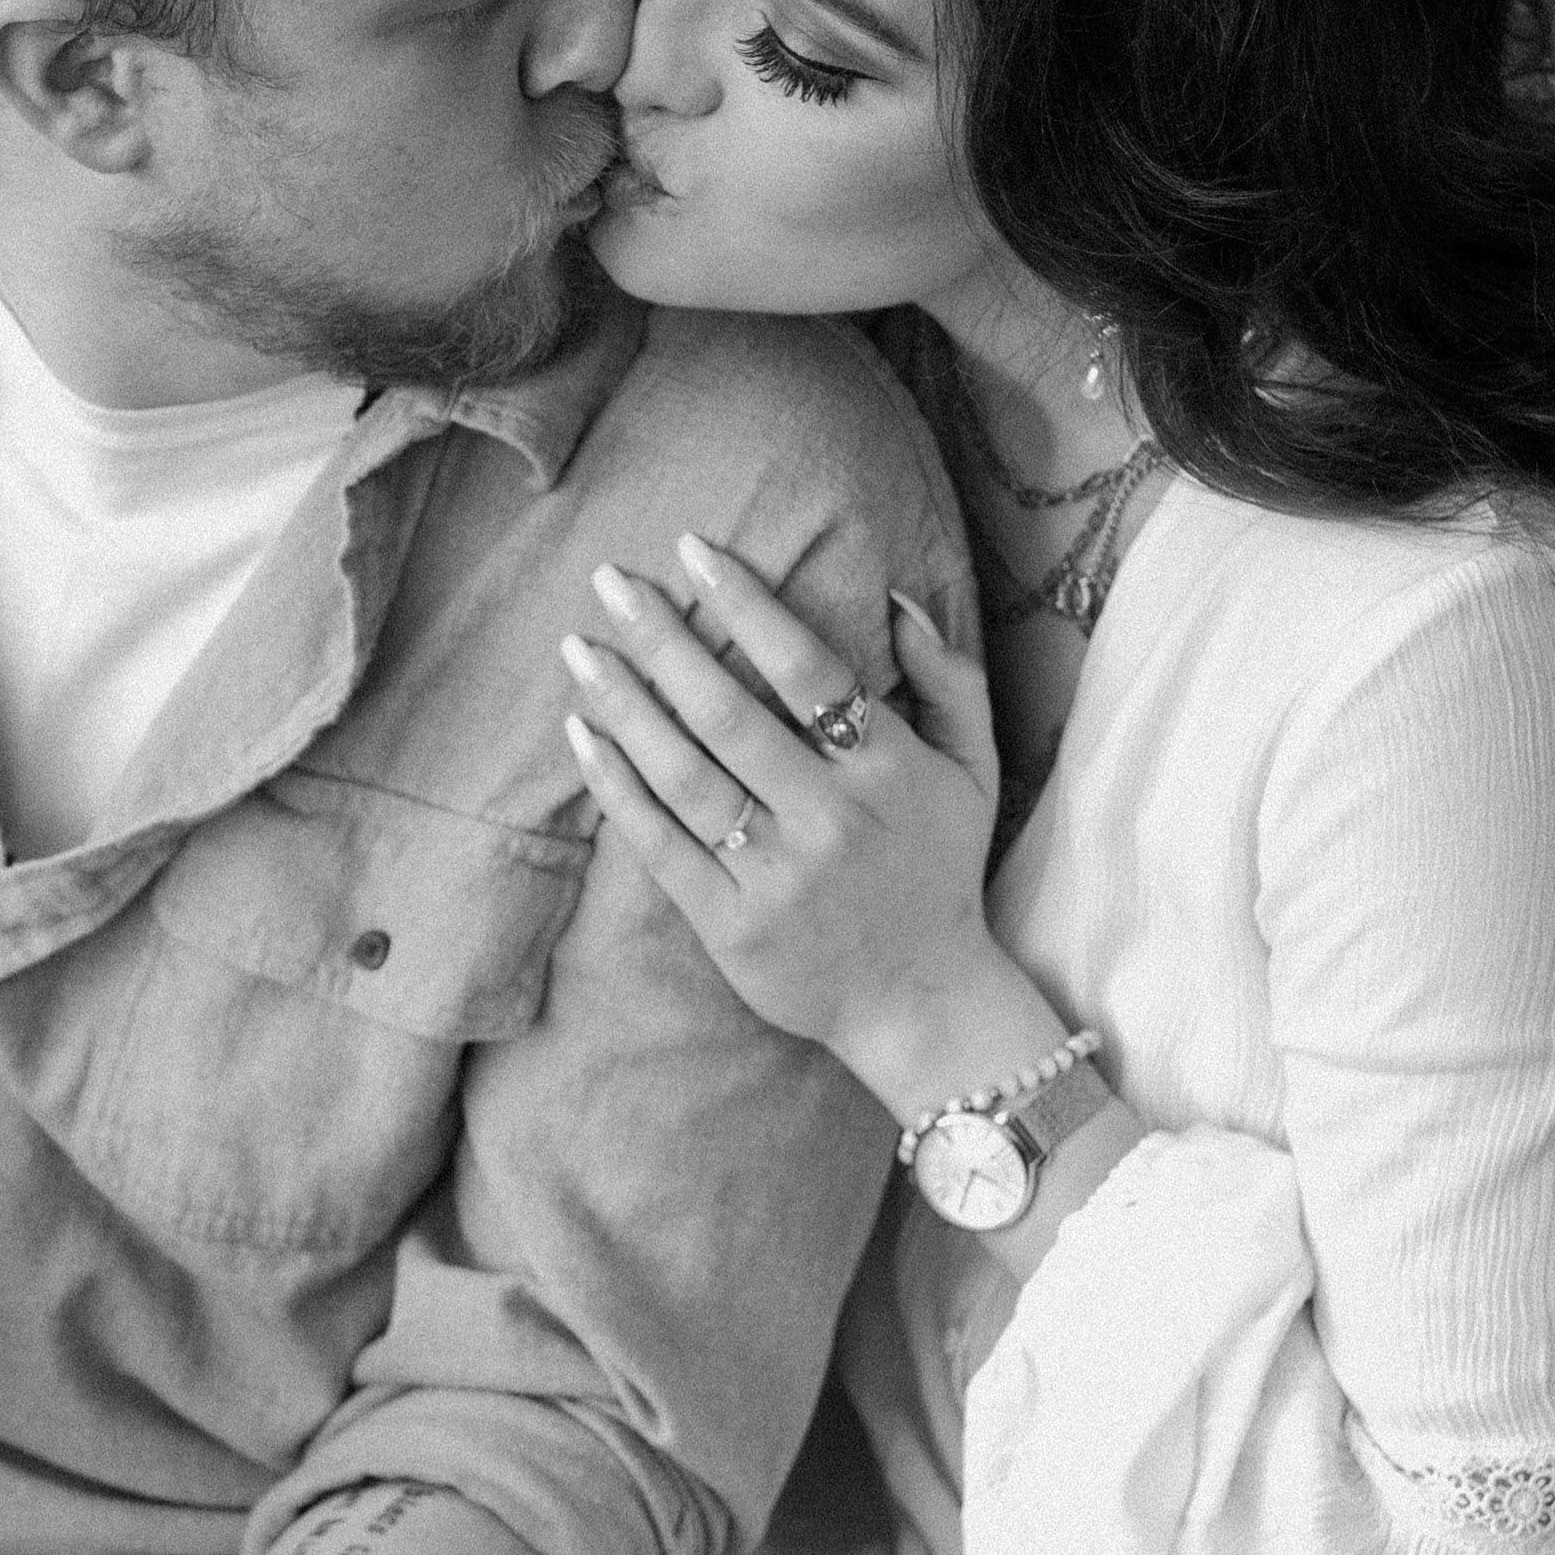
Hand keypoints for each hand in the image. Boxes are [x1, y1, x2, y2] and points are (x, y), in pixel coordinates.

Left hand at [558, 536, 1006, 1079]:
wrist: (919, 1003)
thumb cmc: (939, 870)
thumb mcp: (975, 770)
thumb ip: (952, 679)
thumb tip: (899, 598)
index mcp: (887, 769)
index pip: (807, 669)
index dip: (746, 604)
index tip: (692, 550)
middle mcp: (829, 818)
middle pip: (728, 713)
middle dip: (663, 640)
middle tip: (609, 581)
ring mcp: (775, 875)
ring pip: (684, 775)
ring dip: (624, 706)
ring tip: (580, 650)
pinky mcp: (729, 924)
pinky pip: (660, 844)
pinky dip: (616, 787)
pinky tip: (582, 736)